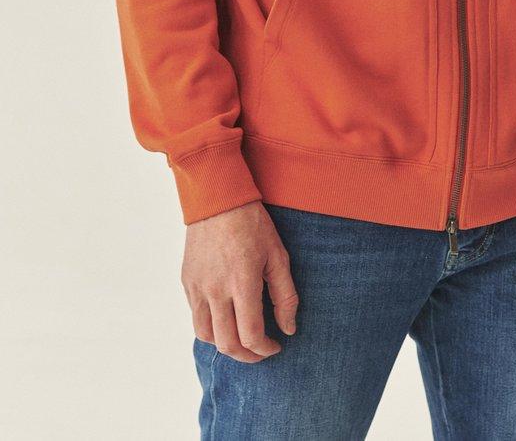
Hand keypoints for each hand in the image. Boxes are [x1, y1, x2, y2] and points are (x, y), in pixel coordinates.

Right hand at [181, 200, 299, 361]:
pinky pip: (196, 317)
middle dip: (247, 356)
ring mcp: (197, 287)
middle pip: (227, 344)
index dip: (265, 349)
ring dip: (226, 345)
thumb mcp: (278, 255)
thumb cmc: (252, 224)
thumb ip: (285, 295)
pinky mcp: (186, 282)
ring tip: (242, 340)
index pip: (251, 335)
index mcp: (242, 282)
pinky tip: (226, 319)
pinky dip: (211, 328)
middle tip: (261, 352)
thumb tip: (289, 328)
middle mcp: (216, 290)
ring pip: (206, 336)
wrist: (217, 199)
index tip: (276, 346)